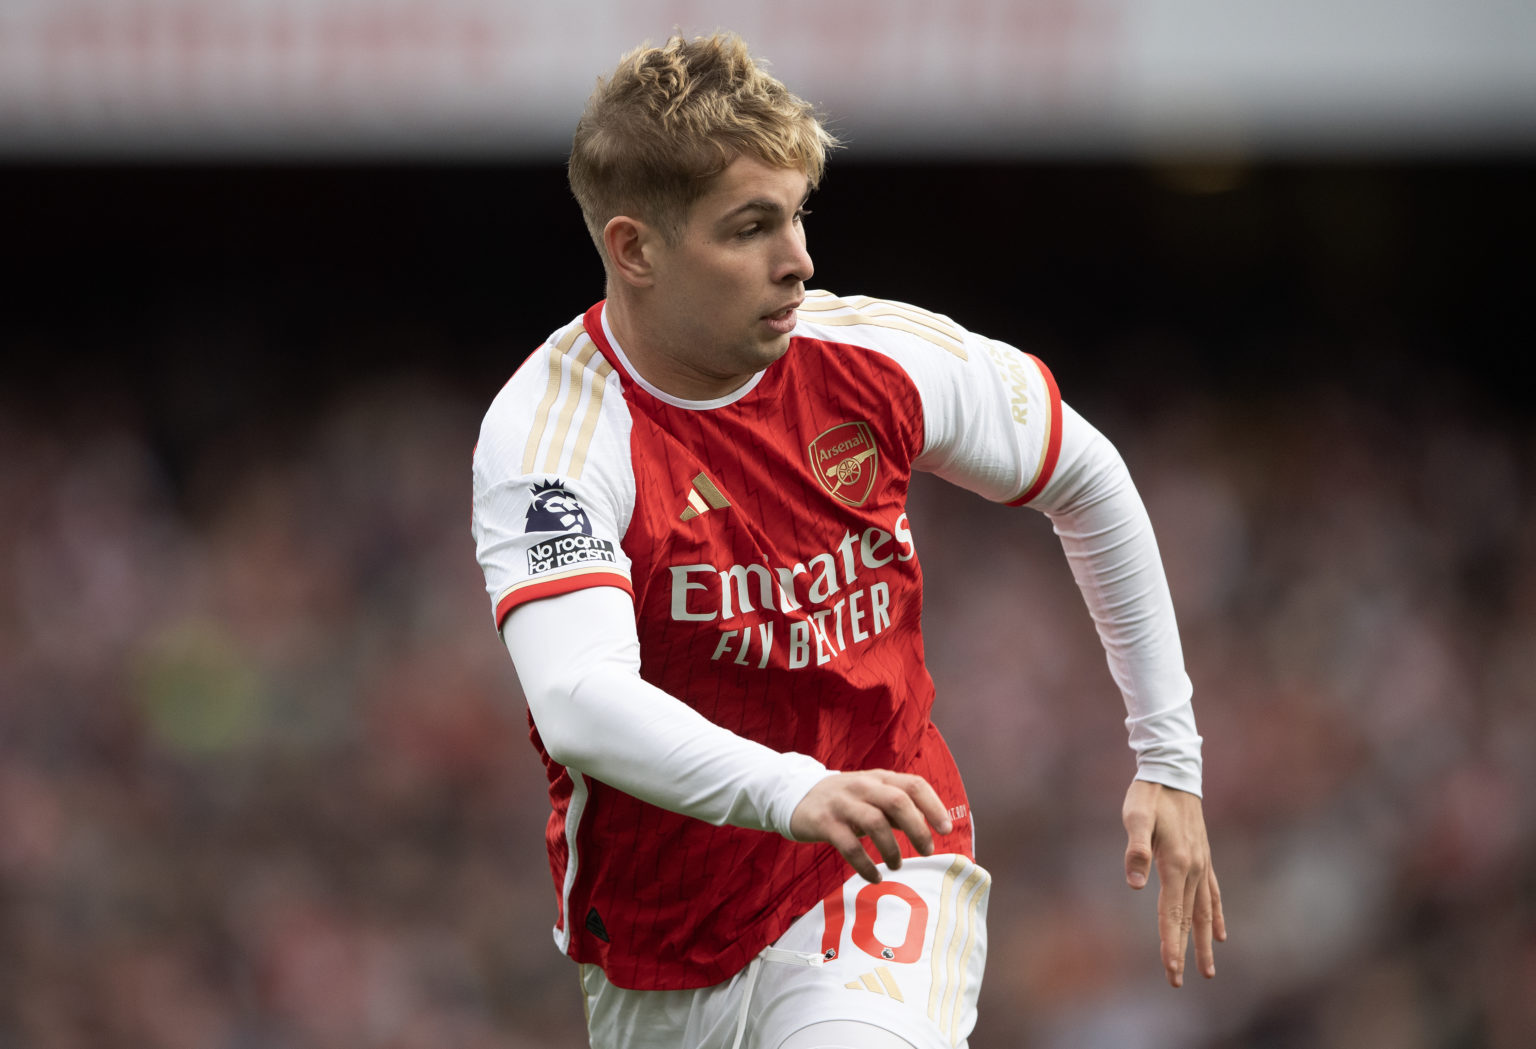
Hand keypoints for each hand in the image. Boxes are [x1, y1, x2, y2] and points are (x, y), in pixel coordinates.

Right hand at [789, 770, 952, 882]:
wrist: (794, 795)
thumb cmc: (844, 800)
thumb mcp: (871, 795)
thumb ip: (897, 808)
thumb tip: (928, 826)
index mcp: (879, 778)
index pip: (914, 785)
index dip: (934, 806)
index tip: (946, 830)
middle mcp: (862, 786)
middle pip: (897, 801)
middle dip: (917, 829)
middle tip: (927, 851)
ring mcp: (842, 803)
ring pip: (875, 822)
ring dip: (892, 849)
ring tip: (897, 865)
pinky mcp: (824, 822)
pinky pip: (849, 846)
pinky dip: (866, 865)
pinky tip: (875, 877)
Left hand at [1122, 780, 1225, 986]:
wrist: (1173, 772)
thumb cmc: (1149, 795)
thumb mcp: (1135, 817)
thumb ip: (1135, 849)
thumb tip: (1134, 884)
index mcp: (1177, 864)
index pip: (1172, 913)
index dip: (1171, 944)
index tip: (1171, 971)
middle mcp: (1194, 869)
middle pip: (1189, 919)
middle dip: (1184, 952)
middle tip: (1179, 981)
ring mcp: (1202, 865)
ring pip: (1204, 912)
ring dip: (1204, 941)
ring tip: (1208, 970)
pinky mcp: (1203, 858)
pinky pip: (1213, 895)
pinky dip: (1216, 916)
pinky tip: (1220, 933)